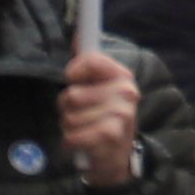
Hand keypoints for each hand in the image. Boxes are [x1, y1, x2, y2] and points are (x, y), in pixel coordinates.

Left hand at [57, 47, 143, 189]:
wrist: (118, 159)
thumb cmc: (104, 120)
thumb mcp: (101, 91)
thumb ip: (88, 66)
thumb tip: (76, 34)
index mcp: (122, 76)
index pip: (90, 60)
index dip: (73, 71)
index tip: (73, 80)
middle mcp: (126, 92)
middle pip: (72, 94)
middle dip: (68, 110)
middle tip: (83, 117)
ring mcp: (120, 114)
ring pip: (69, 116)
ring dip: (70, 128)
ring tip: (85, 132)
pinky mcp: (109, 135)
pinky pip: (71, 135)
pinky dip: (71, 143)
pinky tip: (84, 144)